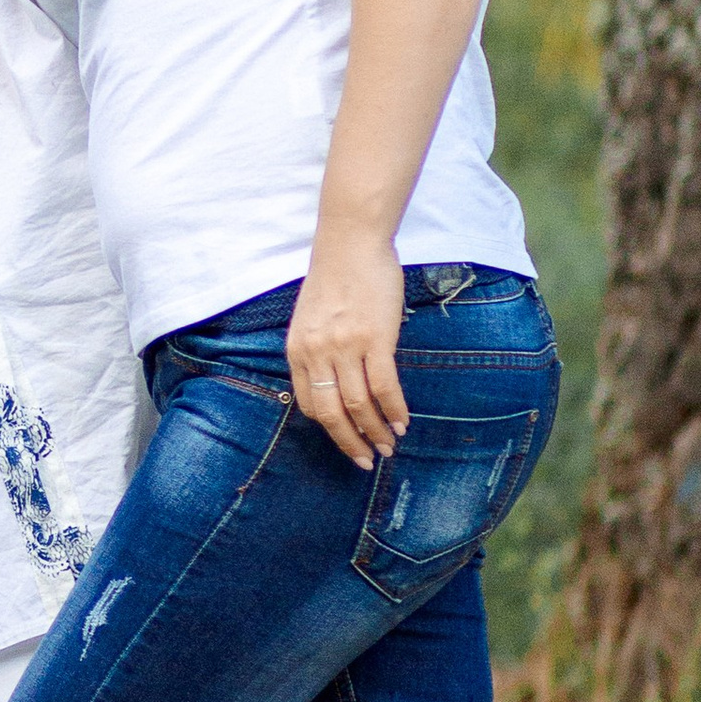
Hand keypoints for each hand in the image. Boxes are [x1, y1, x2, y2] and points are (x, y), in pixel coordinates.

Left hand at [287, 232, 406, 468]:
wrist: (351, 241)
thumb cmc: (335, 276)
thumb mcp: (311, 318)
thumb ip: (317, 350)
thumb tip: (334, 381)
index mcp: (298, 349)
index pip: (309, 404)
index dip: (330, 429)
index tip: (347, 440)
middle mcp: (317, 352)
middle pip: (332, 413)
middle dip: (351, 442)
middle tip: (367, 460)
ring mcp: (345, 346)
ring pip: (359, 405)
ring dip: (376, 431)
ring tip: (390, 445)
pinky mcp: (375, 338)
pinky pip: (384, 386)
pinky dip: (394, 409)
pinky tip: (403, 422)